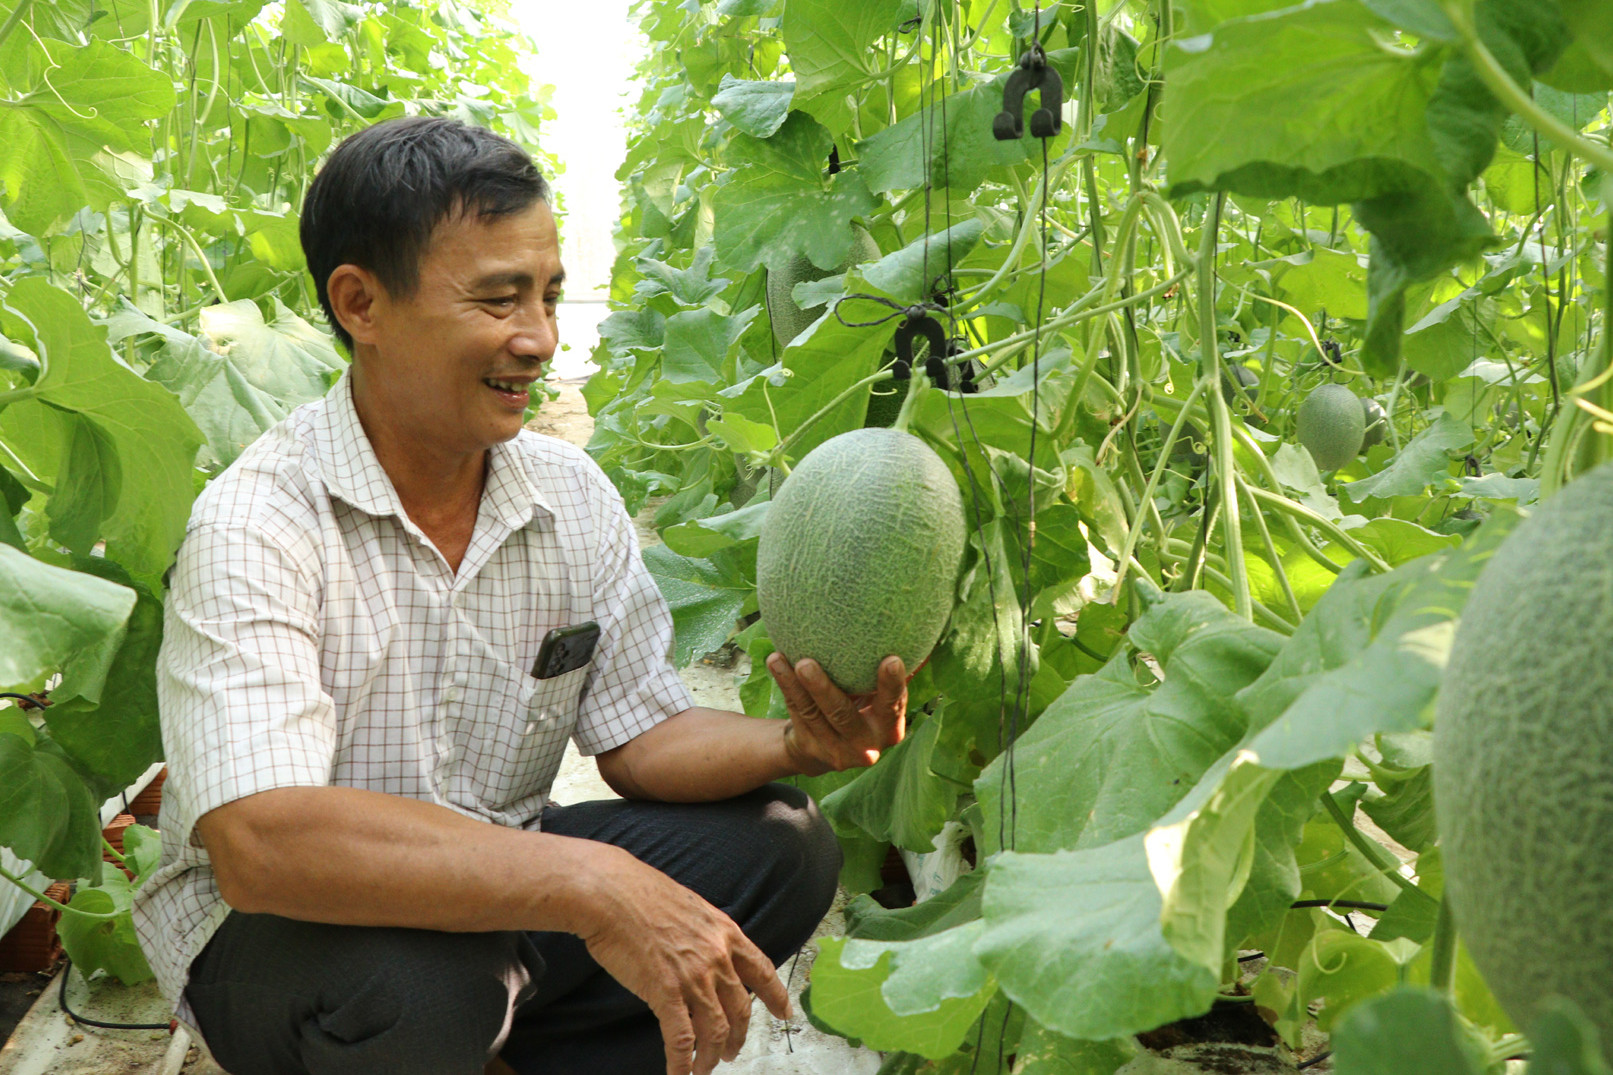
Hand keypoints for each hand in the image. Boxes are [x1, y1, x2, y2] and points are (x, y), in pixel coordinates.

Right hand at [580, 848, 790, 1074]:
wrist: (612, 894)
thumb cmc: (641, 893)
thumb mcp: (691, 907)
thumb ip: (703, 935)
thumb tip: (701, 954)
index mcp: (725, 933)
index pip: (762, 970)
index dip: (776, 996)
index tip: (785, 1013)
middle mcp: (717, 957)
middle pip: (740, 1009)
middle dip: (738, 1037)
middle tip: (731, 1052)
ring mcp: (694, 977)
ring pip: (716, 1030)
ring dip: (711, 1056)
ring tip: (704, 1069)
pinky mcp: (666, 993)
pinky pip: (682, 1039)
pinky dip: (682, 1063)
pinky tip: (679, 1074)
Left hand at [767, 653, 907, 775]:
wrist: (826, 751)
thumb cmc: (862, 709)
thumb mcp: (878, 701)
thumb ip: (885, 677)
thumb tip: (911, 628)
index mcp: (890, 729)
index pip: (893, 705)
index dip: (892, 685)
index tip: (891, 659)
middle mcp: (865, 745)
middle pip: (842, 714)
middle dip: (822, 689)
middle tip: (806, 663)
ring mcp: (834, 750)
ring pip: (811, 712)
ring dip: (793, 684)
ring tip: (778, 658)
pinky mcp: (809, 747)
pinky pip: (796, 711)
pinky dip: (785, 685)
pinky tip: (776, 662)